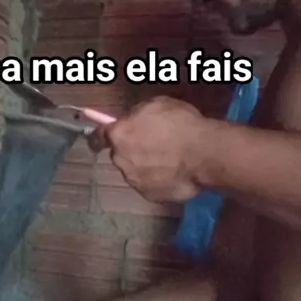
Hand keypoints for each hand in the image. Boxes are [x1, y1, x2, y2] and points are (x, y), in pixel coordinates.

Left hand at [92, 96, 209, 202]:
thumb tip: (132, 122)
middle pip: (120, 154)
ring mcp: (134, 180)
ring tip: (169, 161)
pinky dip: (158, 180)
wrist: (203, 155)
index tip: (100, 139)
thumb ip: (137, 115)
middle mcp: (121, 159)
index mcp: (119, 135)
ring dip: (145, 166)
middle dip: (131, 150)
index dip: (99, 137)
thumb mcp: (156, 105)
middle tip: (153, 145)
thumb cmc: (180, 124)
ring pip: (134, 171)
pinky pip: (150, 185)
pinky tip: (174, 173)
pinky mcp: (149, 196)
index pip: (97, 137)